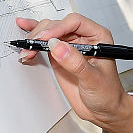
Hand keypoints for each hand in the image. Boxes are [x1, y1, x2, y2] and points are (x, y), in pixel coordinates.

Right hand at [15, 14, 132, 132]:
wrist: (104, 110)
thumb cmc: (108, 93)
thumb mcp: (93, 79)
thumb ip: (76, 63)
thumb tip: (58, 47)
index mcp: (98, 37)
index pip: (75, 23)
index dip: (59, 27)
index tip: (46, 39)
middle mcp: (83, 38)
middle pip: (59, 25)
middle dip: (43, 34)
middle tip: (32, 46)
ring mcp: (70, 46)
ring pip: (49, 33)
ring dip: (35, 38)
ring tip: (26, 49)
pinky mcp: (59, 56)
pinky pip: (45, 44)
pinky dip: (34, 40)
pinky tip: (24, 31)